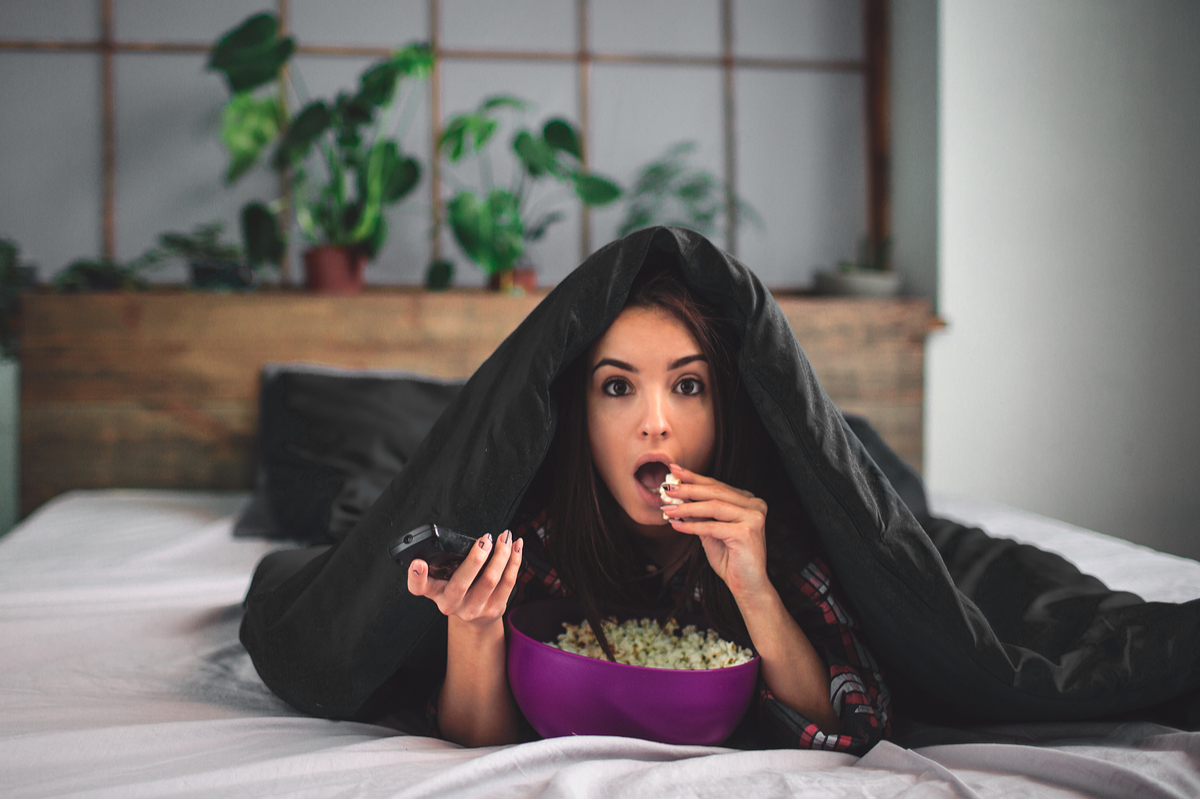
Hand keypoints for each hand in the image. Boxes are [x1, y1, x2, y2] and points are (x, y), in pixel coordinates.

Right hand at [407, 531, 523, 629]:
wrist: (475, 619)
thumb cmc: (460, 590)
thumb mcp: (446, 578)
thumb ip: (447, 562)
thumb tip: (469, 538)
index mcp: (435, 592)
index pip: (419, 588)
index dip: (416, 577)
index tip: (418, 564)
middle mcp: (451, 603)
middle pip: (462, 582)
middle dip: (476, 558)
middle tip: (485, 540)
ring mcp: (473, 609)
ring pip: (490, 579)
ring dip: (501, 554)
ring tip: (505, 537)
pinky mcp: (494, 609)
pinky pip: (508, 582)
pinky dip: (514, 561)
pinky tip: (516, 548)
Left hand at [660, 463, 770, 599]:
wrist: (747, 586)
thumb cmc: (730, 559)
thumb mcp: (710, 532)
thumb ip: (698, 514)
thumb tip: (677, 497)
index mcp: (748, 501)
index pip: (717, 485)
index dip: (694, 477)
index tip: (673, 470)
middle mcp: (755, 505)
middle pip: (715, 492)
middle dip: (687, 488)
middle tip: (667, 487)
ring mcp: (753, 517)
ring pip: (713, 506)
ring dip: (686, 507)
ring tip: (667, 507)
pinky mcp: (747, 532)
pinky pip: (712, 526)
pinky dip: (692, 526)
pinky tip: (676, 525)